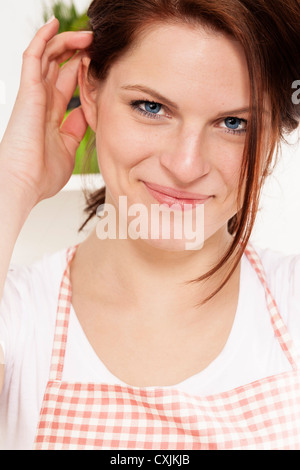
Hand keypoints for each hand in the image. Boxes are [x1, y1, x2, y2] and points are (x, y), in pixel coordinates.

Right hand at [0, 17, 93, 206]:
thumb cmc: (42, 174)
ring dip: (66, 41)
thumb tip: (86, 114)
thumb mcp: (68, 149)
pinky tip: (55, 25)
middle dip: (76, 51)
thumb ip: (76, 129)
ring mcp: (33, 94)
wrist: (25, 183)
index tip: (98, 61)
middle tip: (96, 42)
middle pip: (57, 65)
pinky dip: (43, 39)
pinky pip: (33, 56)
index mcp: (51, 114)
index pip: (66, 82)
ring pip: (47, 56)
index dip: (80, 69)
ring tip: (87, 34)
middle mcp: (42, 100)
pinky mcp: (28, 91)